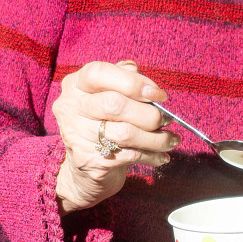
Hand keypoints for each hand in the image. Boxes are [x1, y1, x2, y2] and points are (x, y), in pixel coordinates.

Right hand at [50, 61, 177, 212]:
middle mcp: (71, 108)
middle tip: (166, 119)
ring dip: (156, 138)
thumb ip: (125, 81)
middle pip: (114, 105)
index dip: (133, 82)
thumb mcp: (107, 95)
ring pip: (125, 134)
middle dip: (148, 114)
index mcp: (75, 85)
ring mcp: (77, 136)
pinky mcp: (89, 161)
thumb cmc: (102, 121)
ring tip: (171, 140)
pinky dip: (152, 156)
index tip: (158, 95)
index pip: (98, 74)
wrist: (82, 167)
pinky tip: (161, 156)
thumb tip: (149, 87)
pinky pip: (129, 155)